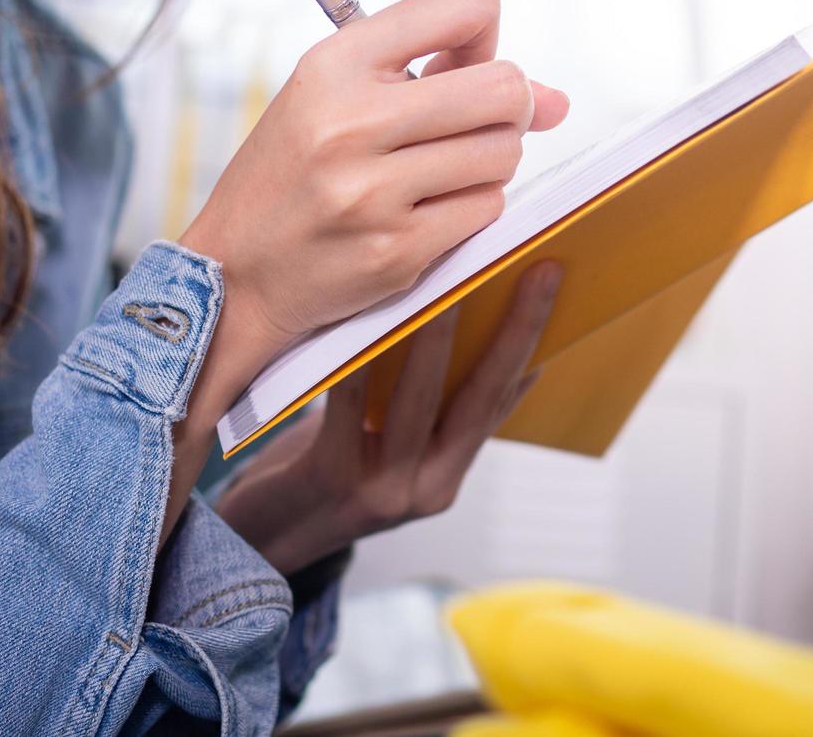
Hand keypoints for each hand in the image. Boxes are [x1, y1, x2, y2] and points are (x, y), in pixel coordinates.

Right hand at [178, 0, 568, 428]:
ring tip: (438, 169)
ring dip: (488, 160)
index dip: (484, 34)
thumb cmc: (291, 176)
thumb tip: (557, 100)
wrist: (235, 273)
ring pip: (505, 154)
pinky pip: (486, 209)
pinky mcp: (396, 251)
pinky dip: (471, 206)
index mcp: (332, 65)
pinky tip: (426, 209)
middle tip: (471, 123)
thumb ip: (439, 73)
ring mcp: (374, 193)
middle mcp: (351, 123)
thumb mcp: (333, 96)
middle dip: (507, 106)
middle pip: (505, 89)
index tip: (462, 62)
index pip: (466, 3)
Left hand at [214, 261, 562, 575]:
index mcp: (446, 478)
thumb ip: (436, 414)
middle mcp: (426, 488)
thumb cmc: (329, 474)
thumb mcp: (392, 454)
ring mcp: (383, 488)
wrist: (260, 540)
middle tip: (539, 272)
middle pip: (479, 400)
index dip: (531, 343)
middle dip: (514, 331)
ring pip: (419, 400)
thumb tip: (489, 342)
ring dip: (439, 336)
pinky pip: (351, 406)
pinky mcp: (333, 476)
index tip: (552, 282)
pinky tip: (368, 316)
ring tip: (455, 282)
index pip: (500, 403)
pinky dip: (362, 359)